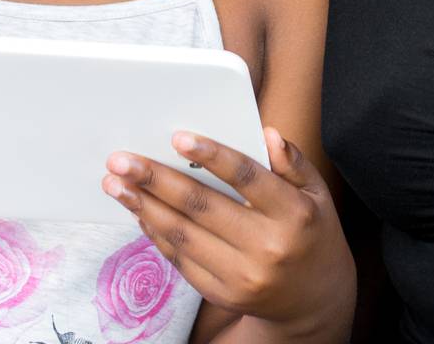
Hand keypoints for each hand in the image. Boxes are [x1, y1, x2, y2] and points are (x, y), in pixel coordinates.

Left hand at [102, 126, 355, 338]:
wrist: (314, 299)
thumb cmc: (311, 231)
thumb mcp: (317, 193)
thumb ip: (293, 162)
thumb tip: (269, 133)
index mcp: (292, 213)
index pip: (246, 178)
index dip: (212, 156)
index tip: (178, 137)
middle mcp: (266, 247)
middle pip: (202, 207)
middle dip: (156, 180)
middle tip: (122, 159)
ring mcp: (242, 276)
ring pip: (184, 236)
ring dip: (144, 207)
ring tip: (116, 184)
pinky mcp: (223, 295)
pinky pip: (182, 260)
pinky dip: (156, 234)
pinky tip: (140, 210)